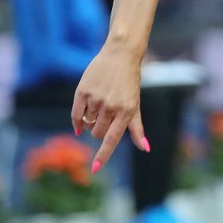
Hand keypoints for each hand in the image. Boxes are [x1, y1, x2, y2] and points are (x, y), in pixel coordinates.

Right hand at [71, 41, 148, 172]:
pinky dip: (77, 120)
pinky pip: (75, 115)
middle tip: (106, 115)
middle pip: (97, 133)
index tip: (95, 168)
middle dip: (99, 130)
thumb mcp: (135, 104)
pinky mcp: (82, 91)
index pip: (112, 139)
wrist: (121, 54)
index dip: (103, 155)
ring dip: (90, 121)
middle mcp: (111, 106)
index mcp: (126, 110)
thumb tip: (146, 149)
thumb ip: (137, 128)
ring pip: (86, 125)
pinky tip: (81, 119)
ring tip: (99, 105)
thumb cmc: (130, 82)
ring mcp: (96, 98)